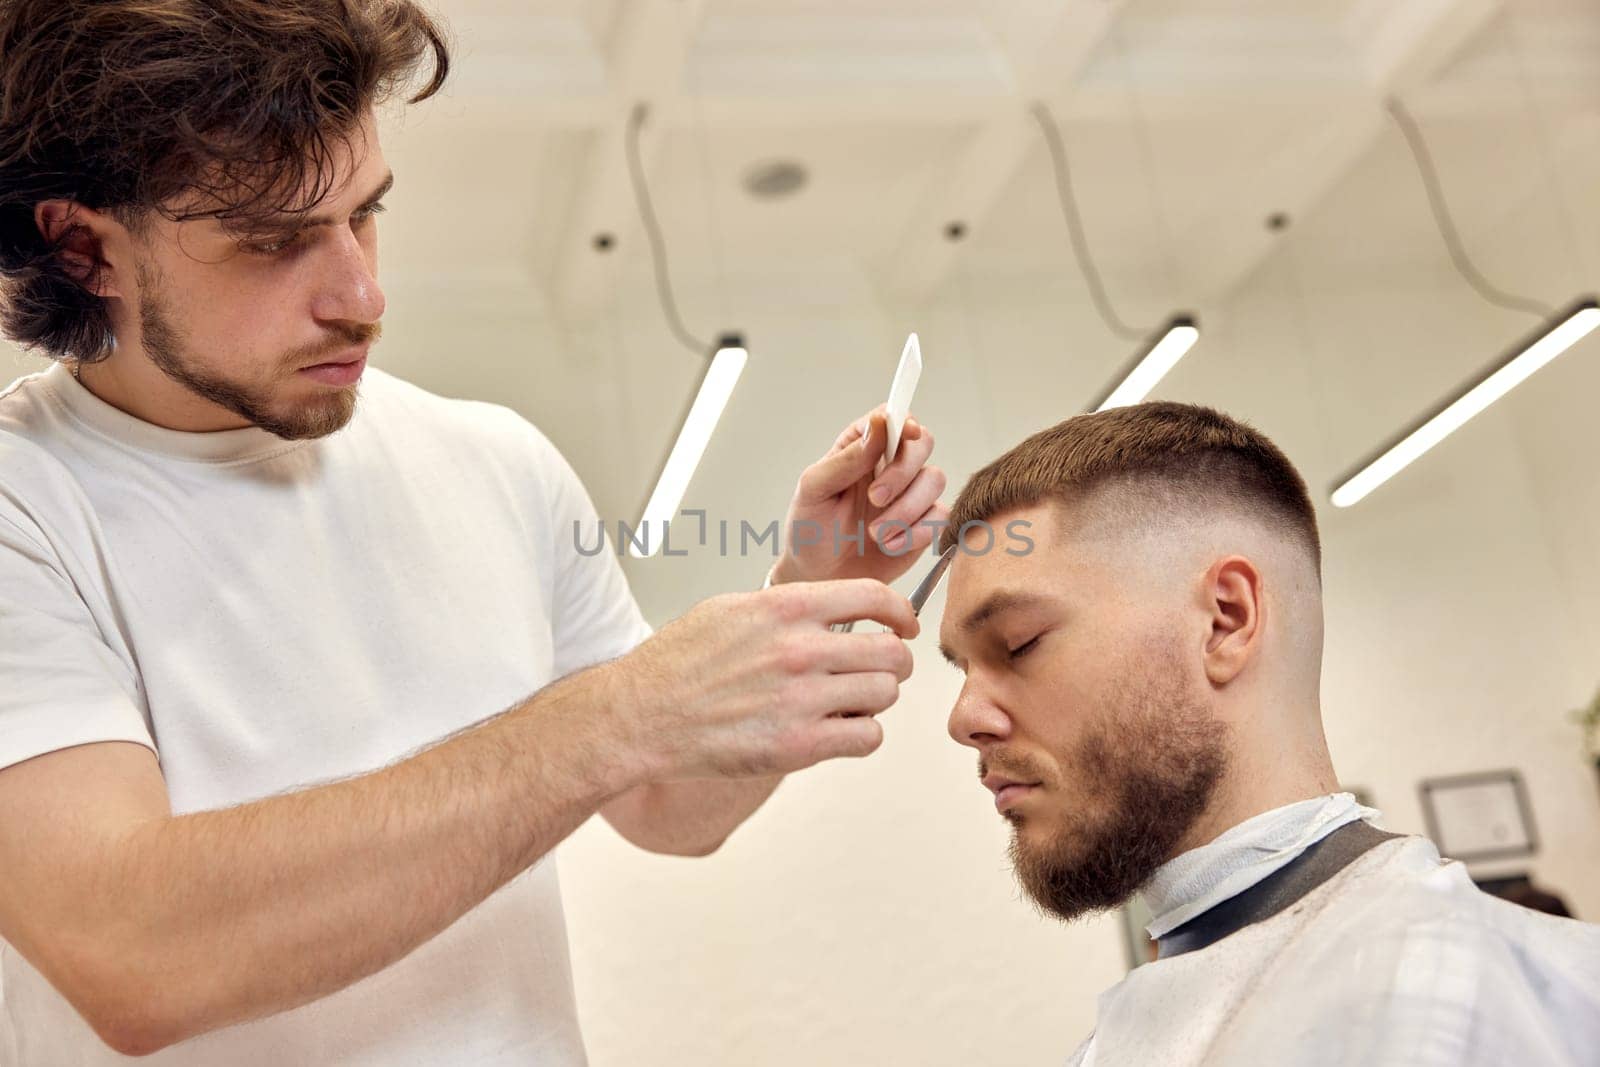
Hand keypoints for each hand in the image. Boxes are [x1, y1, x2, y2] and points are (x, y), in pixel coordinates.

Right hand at [604, 579, 918, 779]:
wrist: (641, 716)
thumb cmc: (678, 664)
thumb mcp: (730, 610)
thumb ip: (787, 607)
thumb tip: (833, 608)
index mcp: (785, 608)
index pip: (874, 597)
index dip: (900, 612)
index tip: (902, 625)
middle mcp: (799, 649)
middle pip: (892, 652)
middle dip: (893, 663)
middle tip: (878, 672)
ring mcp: (801, 698)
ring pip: (885, 695)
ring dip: (874, 700)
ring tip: (847, 703)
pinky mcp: (798, 745)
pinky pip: (867, 737)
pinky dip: (860, 735)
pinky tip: (837, 730)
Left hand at [772, 407, 948, 585]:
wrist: (819, 577)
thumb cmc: (810, 530)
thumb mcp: (814, 490)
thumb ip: (845, 458)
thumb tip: (878, 426)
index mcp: (861, 448)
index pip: (891, 418)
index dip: (903, 420)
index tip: (905, 433)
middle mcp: (890, 465)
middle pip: (922, 443)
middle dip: (902, 472)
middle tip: (874, 498)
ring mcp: (910, 494)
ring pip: (935, 480)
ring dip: (906, 509)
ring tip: (875, 533)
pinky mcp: (924, 524)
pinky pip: (940, 517)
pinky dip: (915, 533)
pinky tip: (888, 545)